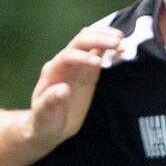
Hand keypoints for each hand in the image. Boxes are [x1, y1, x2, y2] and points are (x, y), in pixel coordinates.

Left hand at [25, 25, 121, 144]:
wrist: (48, 127)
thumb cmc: (43, 122)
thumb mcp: (42, 116)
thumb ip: (49, 102)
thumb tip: (62, 89)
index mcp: (52, 71)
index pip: (67, 56)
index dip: (83, 57)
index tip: (98, 63)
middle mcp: (65, 63)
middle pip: (81, 42)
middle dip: (99, 39)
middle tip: (118, 43)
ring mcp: (77, 65)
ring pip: (91, 42)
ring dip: (106, 38)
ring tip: (123, 42)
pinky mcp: (89, 71)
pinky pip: (99, 53)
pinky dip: (111, 49)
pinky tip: (123, 49)